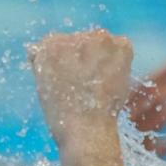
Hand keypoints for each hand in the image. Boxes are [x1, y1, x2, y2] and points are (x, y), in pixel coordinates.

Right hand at [29, 29, 132, 149]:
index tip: (71, 80)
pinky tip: (113, 80)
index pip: (60, 45)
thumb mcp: (43, 83)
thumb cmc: (62, 115)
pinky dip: (121, 61)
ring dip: (103, 58)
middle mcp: (72, 36)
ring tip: (101, 85)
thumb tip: (44, 50)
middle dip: (85, 58)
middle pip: (82, 42)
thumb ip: (46, 61)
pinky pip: (122, 46)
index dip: (67, 64)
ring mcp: (97, 39)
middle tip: (87, 84)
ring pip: (102, 44)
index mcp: (48, 44)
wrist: (85, 128)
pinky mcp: (119, 46)